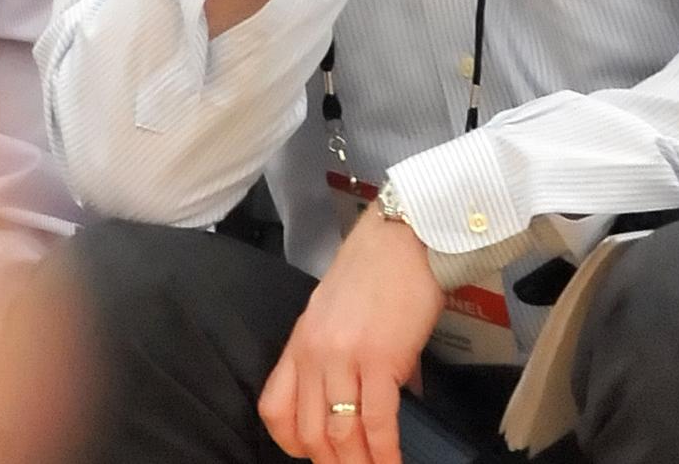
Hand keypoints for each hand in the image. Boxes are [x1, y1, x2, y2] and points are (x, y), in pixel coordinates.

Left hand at [259, 212, 443, 463]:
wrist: (402, 237)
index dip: (292, 443)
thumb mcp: (335, 313)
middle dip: (330, 463)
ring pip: (340, 433)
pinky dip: (384, 452)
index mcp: (300, 343)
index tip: (313, 455)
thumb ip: (341, 357)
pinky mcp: (380, 359)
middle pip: (308, 430)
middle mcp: (315, 354)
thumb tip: (371, 399)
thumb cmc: (375, 270)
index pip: (275, 408)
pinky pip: (377, 421)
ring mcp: (345, 358)